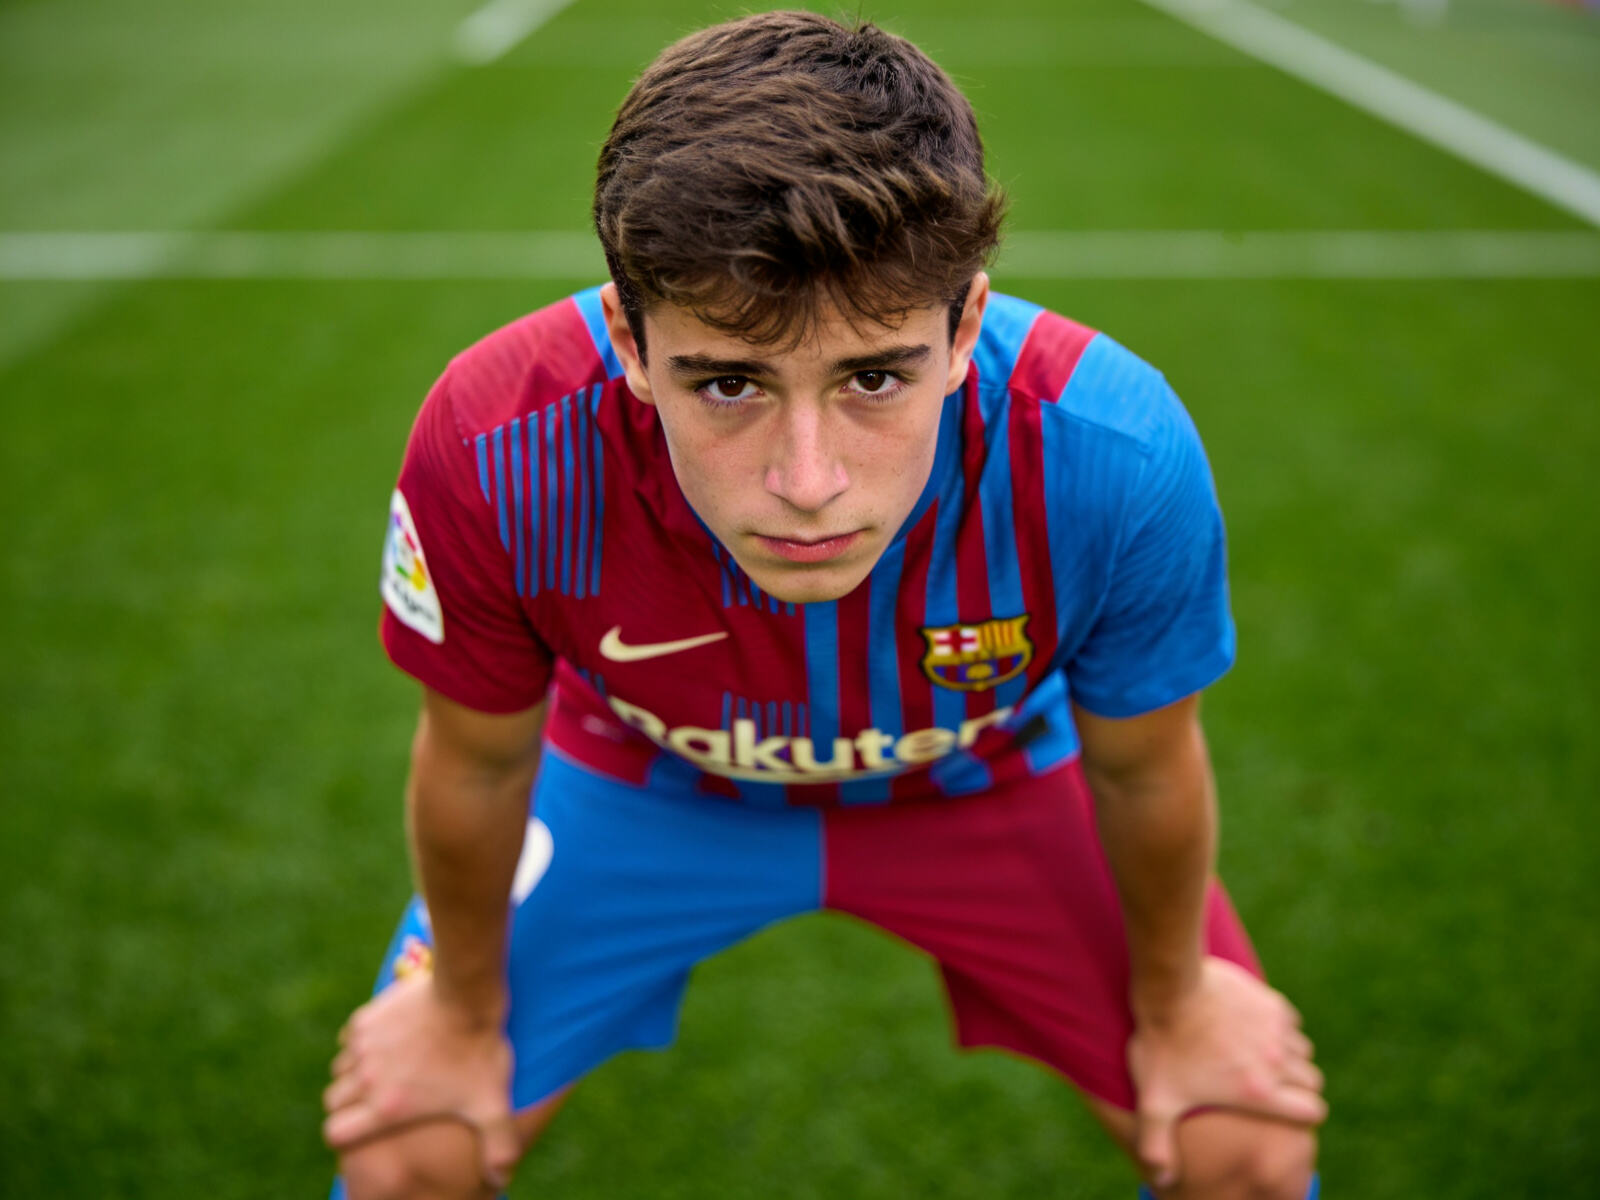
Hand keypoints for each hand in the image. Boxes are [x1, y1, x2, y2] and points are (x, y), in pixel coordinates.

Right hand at [323, 970, 518, 1188]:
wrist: (467, 995)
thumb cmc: (479, 1052)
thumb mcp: (492, 1104)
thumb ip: (498, 1146)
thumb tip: (503, 1182)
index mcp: (387, 1108)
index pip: (336, 1134)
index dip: (344, 1136)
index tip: (362, 1129)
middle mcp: (366, 1080)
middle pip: (334, 1100)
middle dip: (349, 1103)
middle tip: (380, 1096)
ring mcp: (362, 1047)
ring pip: (340, 1069)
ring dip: (356, 1071)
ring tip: (388, 1067)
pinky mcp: (365, 1018)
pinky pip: (349, 1038)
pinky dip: (361, 1042)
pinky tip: (390, 1039)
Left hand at [1127, 957, 1326, 1188]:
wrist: (1170, 987)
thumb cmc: (1163, 1045)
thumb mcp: (1154, 1100)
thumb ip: (1157, 1143)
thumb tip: (1162, 1181)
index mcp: (1259, 1092)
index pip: (1312, 1112)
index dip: (1304, 1115)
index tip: (1286, 1111)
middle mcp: (1277, 1063)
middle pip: (1313, 1082)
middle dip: (1297, 1086)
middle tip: (1268, 1084)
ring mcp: (1277, 1030)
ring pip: (1303, 1051)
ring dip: (1289, 1056)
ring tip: (1258, 1056)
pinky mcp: (1271, 1002)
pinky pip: (1291, 1022)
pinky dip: (1280, 1028)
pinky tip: (1252, 1028)